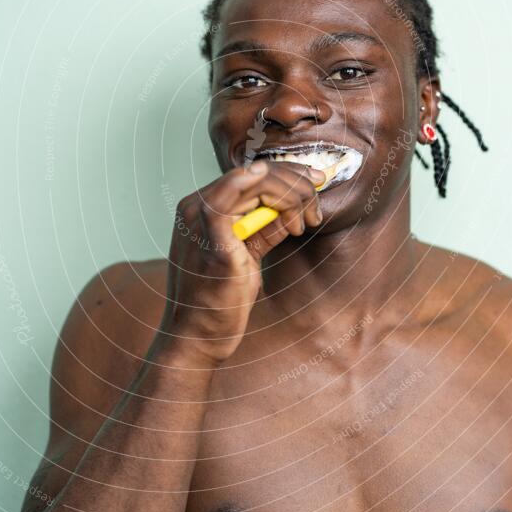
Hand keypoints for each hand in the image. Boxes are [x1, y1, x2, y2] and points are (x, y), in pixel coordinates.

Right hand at [163, 160, 324, 363]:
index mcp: (200, 208)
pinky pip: (228, 198)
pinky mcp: (210, 238)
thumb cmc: (220, 300)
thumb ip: (266, 227)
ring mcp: (199, 221)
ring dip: (291, 194)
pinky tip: (288, 198)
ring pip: (253, 182)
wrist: (198, 338)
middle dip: (296, 182)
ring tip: (308, 219)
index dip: (286, 173)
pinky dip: (256, 186)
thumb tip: (295, 208)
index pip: (248, 176)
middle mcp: (194, 207)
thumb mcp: (249, 254)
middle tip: (318, 201)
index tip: (317, 181)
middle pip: (254, 175)